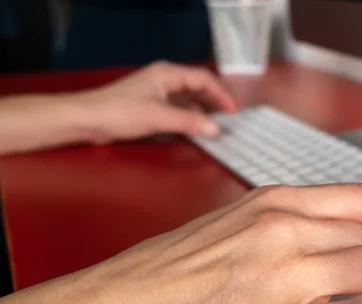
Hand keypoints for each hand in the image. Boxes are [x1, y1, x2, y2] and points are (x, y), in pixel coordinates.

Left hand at [80, 61, 236, 143]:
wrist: (86, 119)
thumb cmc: (120, 113)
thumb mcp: (158, 118)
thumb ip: (189, 123)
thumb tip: (217, 129)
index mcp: (167, 74)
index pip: (203, 79)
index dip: (221, 94)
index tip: (234, 111)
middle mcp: (164, 79)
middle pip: (197, 87)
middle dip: (214, 102)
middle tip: (229, 119)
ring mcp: (156, 92)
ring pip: (187, 99)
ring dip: (201, 111)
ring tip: (215, 126)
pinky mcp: (150, 105)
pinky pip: (177, 109)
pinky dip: (188, 118)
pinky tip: (194, 129)